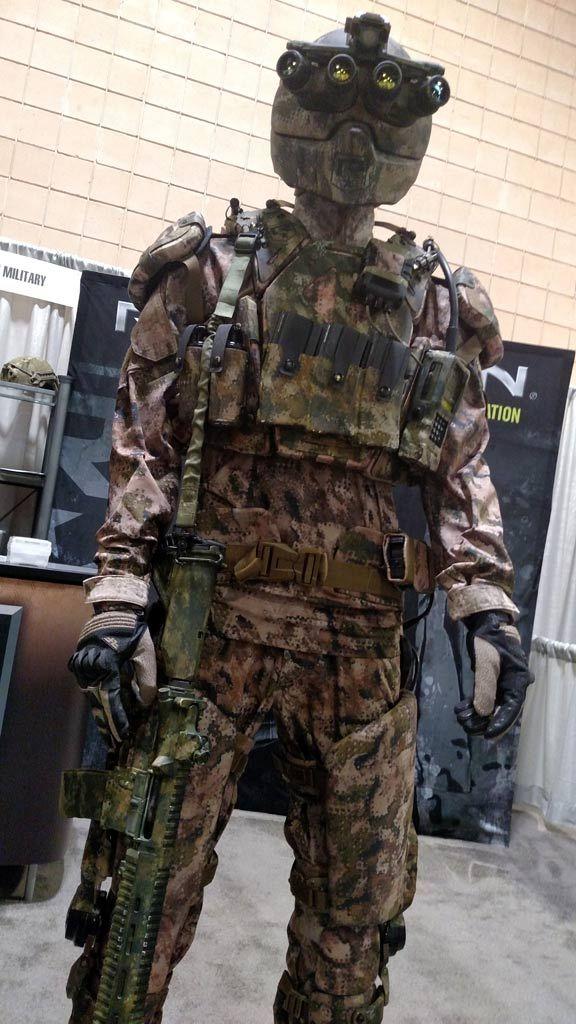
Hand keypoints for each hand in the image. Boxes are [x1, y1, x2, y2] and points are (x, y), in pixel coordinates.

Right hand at [69, 609, 156, 746]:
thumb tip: (145, 704)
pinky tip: (102, 712)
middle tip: (113, 743)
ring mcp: (82, 665)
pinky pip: (87, 687)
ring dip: (100, 714)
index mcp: (106, 666)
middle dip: (107, 724)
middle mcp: (90, 668)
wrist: (115, 611)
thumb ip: (146, 679)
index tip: (123, 735)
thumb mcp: (145, 654)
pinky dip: (95, 700)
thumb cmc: (133, 631)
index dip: (118, 719)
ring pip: (91, 697)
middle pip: (98, 703)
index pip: (112, 699)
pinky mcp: (80, 663)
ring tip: (107, 733)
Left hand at [455, 611, 533, 741]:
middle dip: (484, 722)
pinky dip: (473, 705)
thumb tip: (483, 713)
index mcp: (517, 681)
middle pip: (501, 711)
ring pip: (491, 706)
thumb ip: (485, 688)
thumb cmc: (488, 640)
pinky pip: (484, 698)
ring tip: (461, 719)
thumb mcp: (486, 663)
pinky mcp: (491, 681)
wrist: (485, 623)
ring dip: (476, 715)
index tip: (487, 736)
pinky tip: (460, 709)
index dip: (500, 724)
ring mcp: (502, 684)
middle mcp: (512, 685)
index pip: (511, 709)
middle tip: (468, 728)